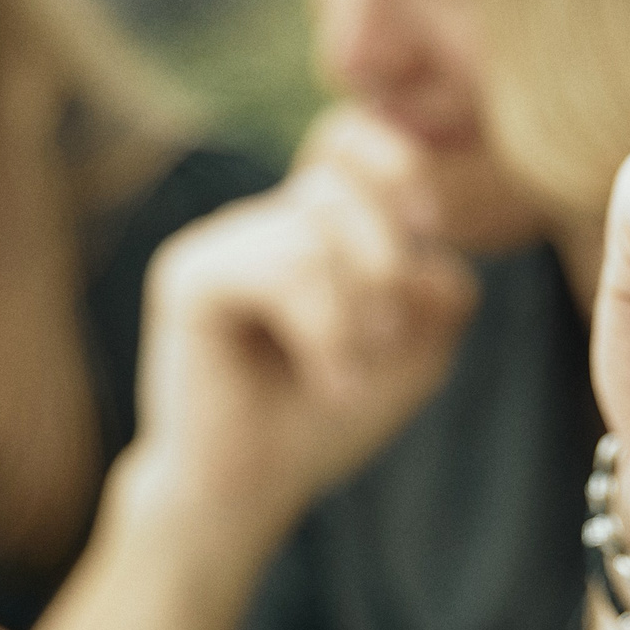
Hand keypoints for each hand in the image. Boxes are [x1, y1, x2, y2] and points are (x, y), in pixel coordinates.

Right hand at [124, 106, 479, 537]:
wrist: (246, 492)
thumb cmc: (323, 422)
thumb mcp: (415, 355)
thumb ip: (439, 290)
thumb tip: (426, 246)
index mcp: (314, 225)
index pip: (350, 137)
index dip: (396, 158)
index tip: (430, 225)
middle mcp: (262, 221)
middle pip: (342, 182)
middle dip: (386, 259)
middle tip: (390, 338)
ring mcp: (221, 241)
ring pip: (314, 231)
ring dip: (355, 310)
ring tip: (352, 376)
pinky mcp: (189, 275)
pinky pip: (279, 269)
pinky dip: (323, 330)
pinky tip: (329, 380)